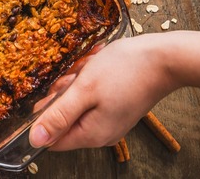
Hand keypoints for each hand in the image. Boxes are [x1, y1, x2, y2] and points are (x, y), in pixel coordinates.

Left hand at [29, 31, 199, 150]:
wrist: (164, 58)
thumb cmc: (126, 70)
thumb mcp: (85, 89)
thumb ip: (59, 115)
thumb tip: (35, 140)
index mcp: (91, 135)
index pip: (52, 139)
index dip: (47, 114)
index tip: (58, 91)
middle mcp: (101, 134)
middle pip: (64, 119)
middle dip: (66, 93)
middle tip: (79, 75)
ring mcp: (110, 121)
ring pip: (77, 104)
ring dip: (79, 83)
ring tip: (92, 68)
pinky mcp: (116, 108)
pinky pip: (92, 97)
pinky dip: (91, 81)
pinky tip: (100, 68)